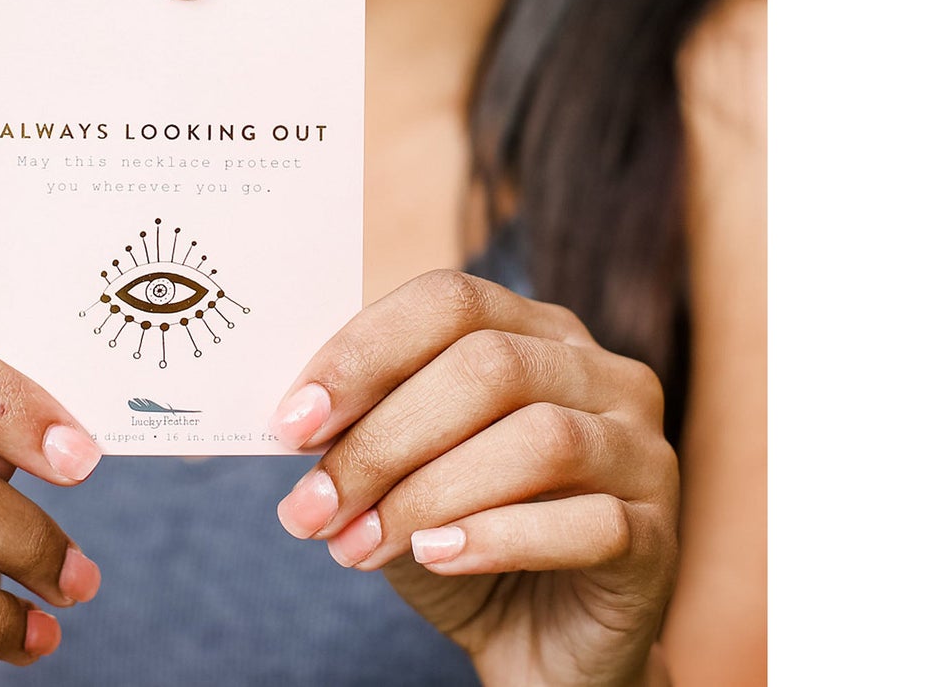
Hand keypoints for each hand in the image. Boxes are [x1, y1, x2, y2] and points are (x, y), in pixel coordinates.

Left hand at [267, 272, 678, 686]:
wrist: (543, 649)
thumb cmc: (460, 539)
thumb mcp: (400, 473)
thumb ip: (363, 430)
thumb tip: (294, 418)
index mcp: (534, 329)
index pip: (449, 299)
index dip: (364, 352)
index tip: (290, 422)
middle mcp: (600, 371)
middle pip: (486, 367)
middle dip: (383, 440)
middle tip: (311, 507)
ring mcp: (641, 448)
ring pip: (539, 439)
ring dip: (429, 494)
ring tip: (357, 546)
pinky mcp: (659, 534)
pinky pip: (586, 521)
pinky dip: (496, 538)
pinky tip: (435, 558)